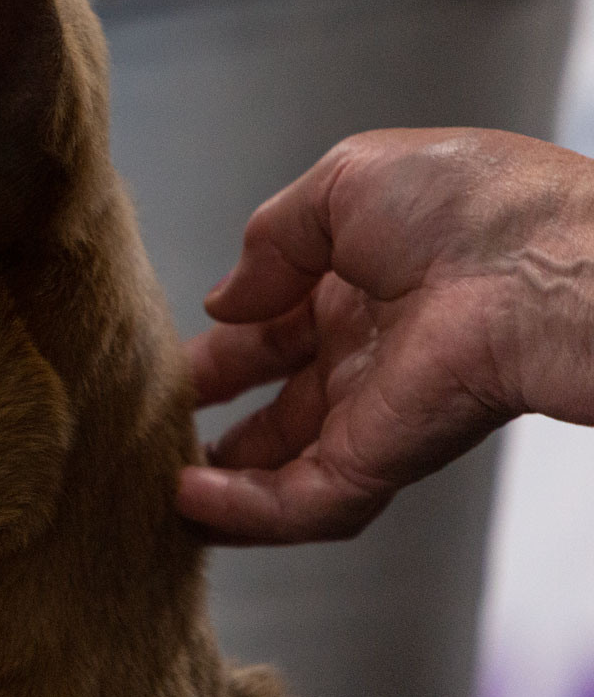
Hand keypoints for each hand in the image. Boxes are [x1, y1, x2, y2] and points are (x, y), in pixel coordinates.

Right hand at [177, 128, 593, 543]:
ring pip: (280, 471)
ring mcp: (374, 414)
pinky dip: (243, 512)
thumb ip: (272, 241)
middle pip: (276, 410)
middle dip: (210, 422)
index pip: (273, 329)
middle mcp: (367, 356)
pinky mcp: (380, 458)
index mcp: (362, 285)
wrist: (547, 262)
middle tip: (149, 428)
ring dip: (216, 482)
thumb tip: (224, 301)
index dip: (220, 347)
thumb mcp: (344, 184)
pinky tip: (188, 501)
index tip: (164, 361)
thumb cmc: (474, 203)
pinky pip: (302, 501)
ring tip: (149, 485)